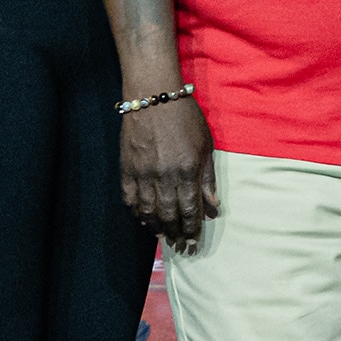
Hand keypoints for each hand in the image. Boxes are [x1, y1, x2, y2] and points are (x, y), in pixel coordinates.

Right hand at [121, 100, 214, 249]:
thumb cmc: (185, 117)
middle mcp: (165, 176)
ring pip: (148, 210)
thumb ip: (208, 178)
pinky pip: (129, 197)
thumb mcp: (205, 145)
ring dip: (156, 226)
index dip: (192, 229)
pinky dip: (136, 211)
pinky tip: (142, 217)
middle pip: (169, 215)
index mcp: (187, 170)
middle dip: (176, 233)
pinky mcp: (127, 167)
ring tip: (163, 236)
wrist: (153, 95)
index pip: (191, 210)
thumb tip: (213, 207)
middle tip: (179, 245)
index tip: (194, 242)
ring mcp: (143, 173)